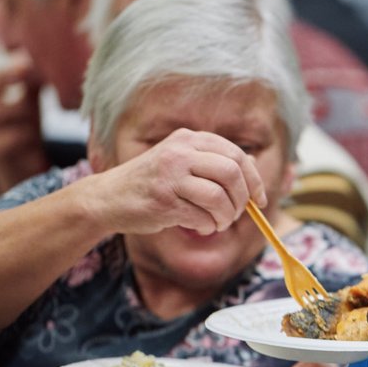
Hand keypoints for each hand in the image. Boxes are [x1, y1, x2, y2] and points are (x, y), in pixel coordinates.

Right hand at [0, 59, 47, 192]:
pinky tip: (34, 137)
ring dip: (21, 109)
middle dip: (1, 76)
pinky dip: (24, 134)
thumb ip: (31, 84)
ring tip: (37, 116)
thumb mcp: (26, 104)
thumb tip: (44, 58)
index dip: (0, 70)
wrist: (21, 170)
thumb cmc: (21, 130)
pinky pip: (7, 138)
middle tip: (26, 68)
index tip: (25, 60)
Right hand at [83, 128, 267, 235]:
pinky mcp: (163, 201)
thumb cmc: (153, 182)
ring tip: (217, 223)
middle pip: (232, 173)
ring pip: (219, 197)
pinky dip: (209, 227)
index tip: (259, 200)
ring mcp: (170, 176)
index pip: (236, 155)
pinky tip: (200, 226)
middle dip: (241, 200)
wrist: (108, 198)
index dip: (255, 180)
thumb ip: (212, 162)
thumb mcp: (181, 161)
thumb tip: (253, 167)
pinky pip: (202, 217)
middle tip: (235, 214)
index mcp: (189, 139)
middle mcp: (180, 153)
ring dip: (225, 217)